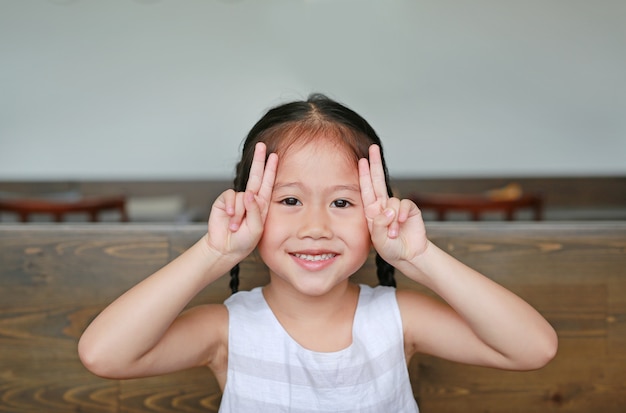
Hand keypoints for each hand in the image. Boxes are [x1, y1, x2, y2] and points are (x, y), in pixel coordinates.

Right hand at [206, 142, 277, 257]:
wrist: (225, 248)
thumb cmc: (244, 241)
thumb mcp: (256, 228)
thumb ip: (255, 211)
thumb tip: (249, 193)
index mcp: (261, 204)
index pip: (267, 183)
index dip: (271, 169)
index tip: (274, 156)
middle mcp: (250, 199)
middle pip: (255, 176)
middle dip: (258, 160)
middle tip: (261, 146)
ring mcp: (237, 199)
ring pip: (242, 195)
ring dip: (239, 212)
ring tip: (236, 226)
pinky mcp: (224, 201)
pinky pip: (230, 197)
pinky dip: (231, 208)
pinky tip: (229, 217)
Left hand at [358, 144, 427, 264]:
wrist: (408, 256)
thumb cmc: (390, 249)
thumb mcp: (378, 239)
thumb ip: (380, 224)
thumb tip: (388, 209)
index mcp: (372, 211)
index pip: (366, 189)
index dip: (364, 174)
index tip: (361, 160)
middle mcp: (384, 206)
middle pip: (378, 181)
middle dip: (375, 164)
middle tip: (373, 148)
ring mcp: (397, 207)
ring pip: (392, 202)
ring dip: (392, 219)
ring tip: (393, 233)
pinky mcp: (410, 210)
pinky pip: (405, 205)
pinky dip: (402, 214)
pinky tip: (401, 223)